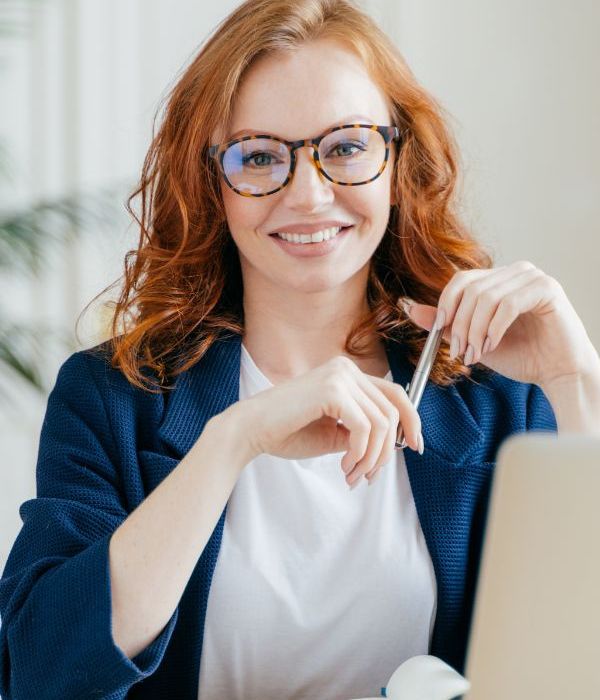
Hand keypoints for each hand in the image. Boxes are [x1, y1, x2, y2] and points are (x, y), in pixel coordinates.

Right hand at [229, 355, 421, 487]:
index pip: (394, 393)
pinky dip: (360, 453)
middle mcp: (345, 369)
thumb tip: (393, 444)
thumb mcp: (334, 433)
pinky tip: (344, 466)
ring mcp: (339, 376)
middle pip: (392, 411)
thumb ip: (362, 433)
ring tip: (353, 475)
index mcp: (347, 374)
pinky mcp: (332, 390)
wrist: (251, 431)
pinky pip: (365, 428)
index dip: (411, 420)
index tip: (415, 446)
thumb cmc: (287, 432)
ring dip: (371, 458)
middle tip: (368, 476)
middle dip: (386, 451)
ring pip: (381, 423)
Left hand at [401, 260, 598, 386]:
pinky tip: (493, 345)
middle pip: (470, 288)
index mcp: (498, 279)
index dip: (446, 305)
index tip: (440, 332)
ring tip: (476, 354)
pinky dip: (494, 328)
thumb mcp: (473, 340)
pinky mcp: (547, 288)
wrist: (557, 373)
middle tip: (460, 353)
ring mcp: (532, 277)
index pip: (461, 280)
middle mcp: (515, 272)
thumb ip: (446, 324)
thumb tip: (409, 309)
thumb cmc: (521, 356)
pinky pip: (508, 304)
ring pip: (486, 297)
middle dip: (459, 324)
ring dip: (475, 331)